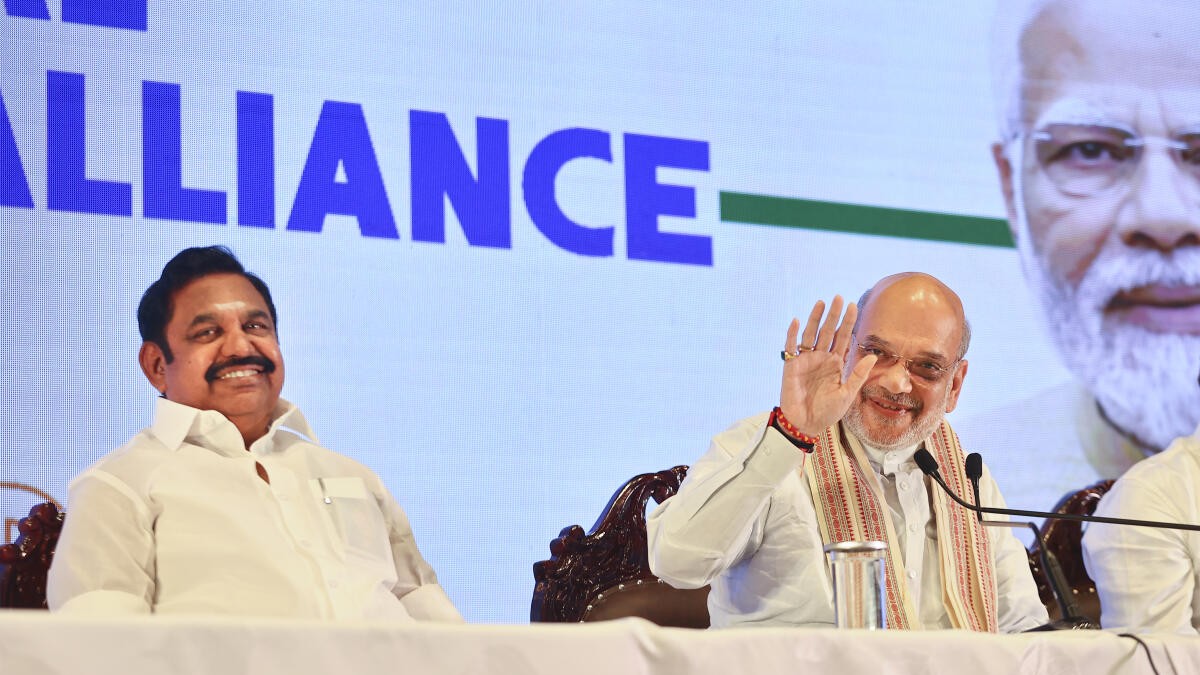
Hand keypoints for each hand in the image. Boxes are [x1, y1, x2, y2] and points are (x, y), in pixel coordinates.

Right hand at [778, 296, 875, 436]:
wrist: (806, 424)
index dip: (848, 323)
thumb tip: (873, 356)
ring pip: (811, 334)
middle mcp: (821, 357)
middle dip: (834, 315)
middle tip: (839, 297)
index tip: (854, 306)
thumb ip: (858, 375)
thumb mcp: (847, 394)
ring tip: (821, 303)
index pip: (843, 338)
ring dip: (815, 318)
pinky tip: (797, 321)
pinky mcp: (791, 366)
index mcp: (836, 363)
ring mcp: (806, 360)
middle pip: (828, 331)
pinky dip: (793, 334)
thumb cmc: (827, 412)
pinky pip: (791, 346)